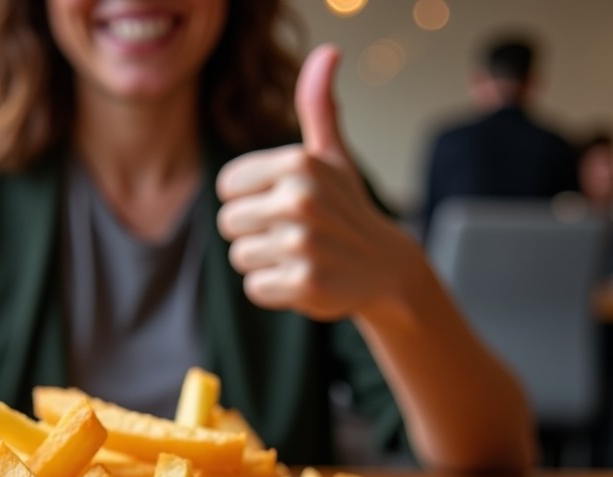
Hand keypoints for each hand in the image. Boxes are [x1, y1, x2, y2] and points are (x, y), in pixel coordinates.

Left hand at [216, 44, 419, 320]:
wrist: (385, 267)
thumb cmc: (345, 207)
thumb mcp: (331, 155)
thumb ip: (318, 106)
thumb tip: (328, 51)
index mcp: (297, 163)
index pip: (227, 187)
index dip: (249, 199)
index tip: (281, 203)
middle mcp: (299, 199)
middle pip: (229, 222)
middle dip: (255, 232)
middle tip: (294, 233)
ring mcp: (302, 243)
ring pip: (240, 256)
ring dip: (265, 261)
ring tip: (300, 255)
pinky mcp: (304, 284)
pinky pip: (255, 287)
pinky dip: (274, 289)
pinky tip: (303, 278)